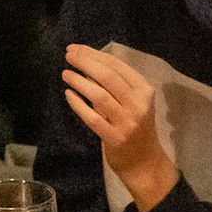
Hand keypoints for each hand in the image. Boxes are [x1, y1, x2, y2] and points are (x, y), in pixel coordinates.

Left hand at [62, 44, 177, 211]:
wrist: (145, 162)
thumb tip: (88, 63)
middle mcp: (138, 104)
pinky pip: (92, 117)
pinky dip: (78, 104)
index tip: (76, 48)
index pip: (117, 66)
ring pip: (99, 95)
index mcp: (145, 90)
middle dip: (85, 62)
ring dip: (79, 81)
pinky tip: (68, 94)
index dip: (95, 54)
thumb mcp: (133, 102)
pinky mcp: (115, 138)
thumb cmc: (136, 127)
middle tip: (68, 56)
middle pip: (108, 76)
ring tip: (65, 73)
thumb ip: (116, 85)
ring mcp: (127, 122)